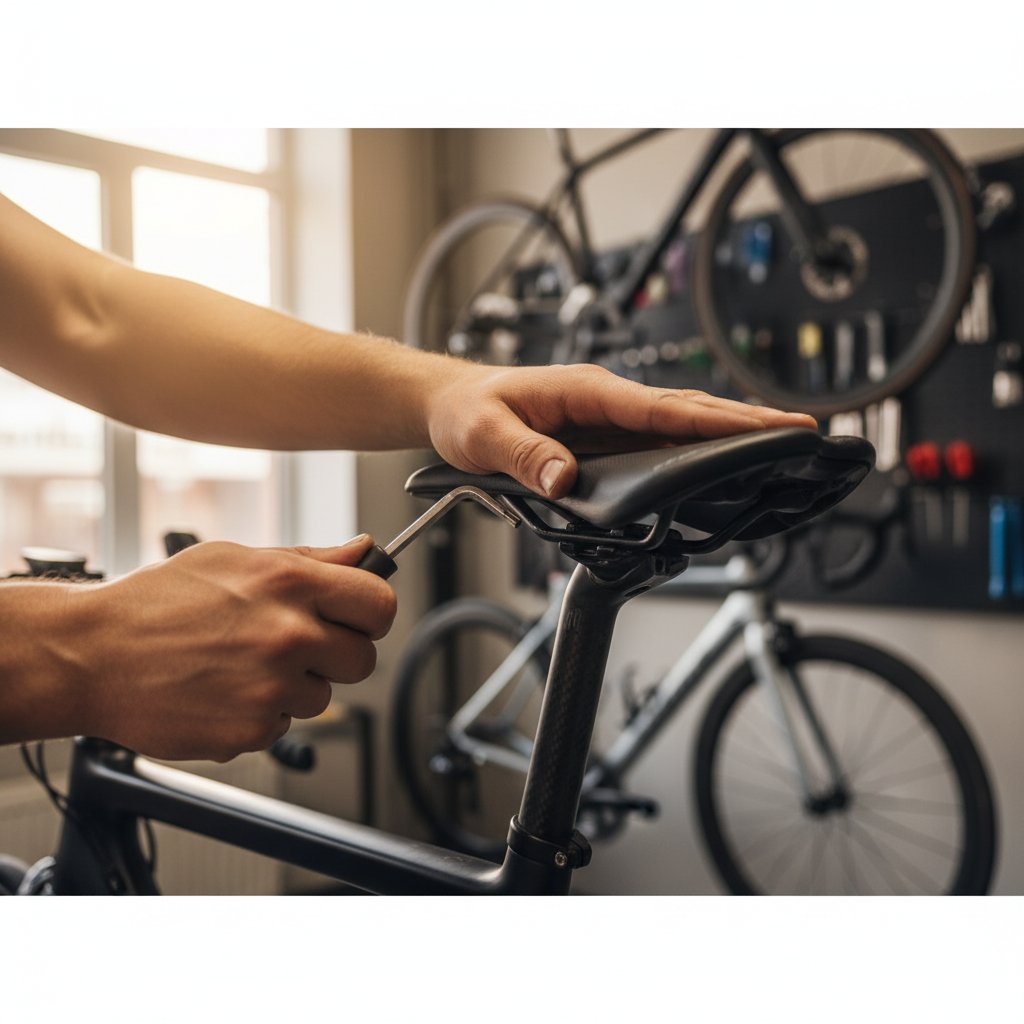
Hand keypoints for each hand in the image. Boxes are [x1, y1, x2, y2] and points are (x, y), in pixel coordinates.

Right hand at [70, 535, 394, 761]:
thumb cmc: (157, 601)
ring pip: (322, 696)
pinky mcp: (250, 731)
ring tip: (241, 665)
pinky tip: (223, 691)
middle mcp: (288, 635)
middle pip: (362, 659)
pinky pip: (282, 726)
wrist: (91, 655)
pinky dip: (259, 715)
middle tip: (293, 646)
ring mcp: (270, 687)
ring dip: (294, 686)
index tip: (356, 618)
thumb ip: (310, 559)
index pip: (380, 604)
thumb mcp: (234, 558)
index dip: (370, 613)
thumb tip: (364, 551)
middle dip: (336, 654)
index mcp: (289, 583)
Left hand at [427, 363, 818, 497]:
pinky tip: (723, 458)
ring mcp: (610, 417)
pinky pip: (661, 439)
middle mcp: (607, 400)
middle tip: (803, 431)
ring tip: (783, 440)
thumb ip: (523, 457)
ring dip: (731, 430)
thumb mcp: (483, 435)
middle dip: (746, 420)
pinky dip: (699, 445)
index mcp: (586, 390)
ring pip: (681, 421)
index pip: (661, 406)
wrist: (452, 404)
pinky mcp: (607, 435)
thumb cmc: (467, 412)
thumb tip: (564, 480)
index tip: (764, 425)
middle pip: (687, 409)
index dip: (715, 419)